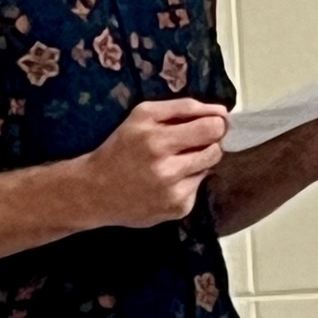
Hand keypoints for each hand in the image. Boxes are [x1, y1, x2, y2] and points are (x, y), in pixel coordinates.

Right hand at [80, 99, 227, 227]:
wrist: (95, 191)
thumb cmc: (121, 147)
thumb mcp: (142, 115)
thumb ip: (183, 108)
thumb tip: (222, 112)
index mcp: (156, 139)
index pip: (211, 128)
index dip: (217, 124)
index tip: (212, 123)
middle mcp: (166, 168)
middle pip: (215, 149)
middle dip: (209, 142)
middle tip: (191, 143)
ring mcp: (173, 192)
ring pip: (209, 167)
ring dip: (198, 161)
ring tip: (175, 162)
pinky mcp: (178, 209)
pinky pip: (198, 186)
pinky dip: (188, 181)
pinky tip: (167, 182)